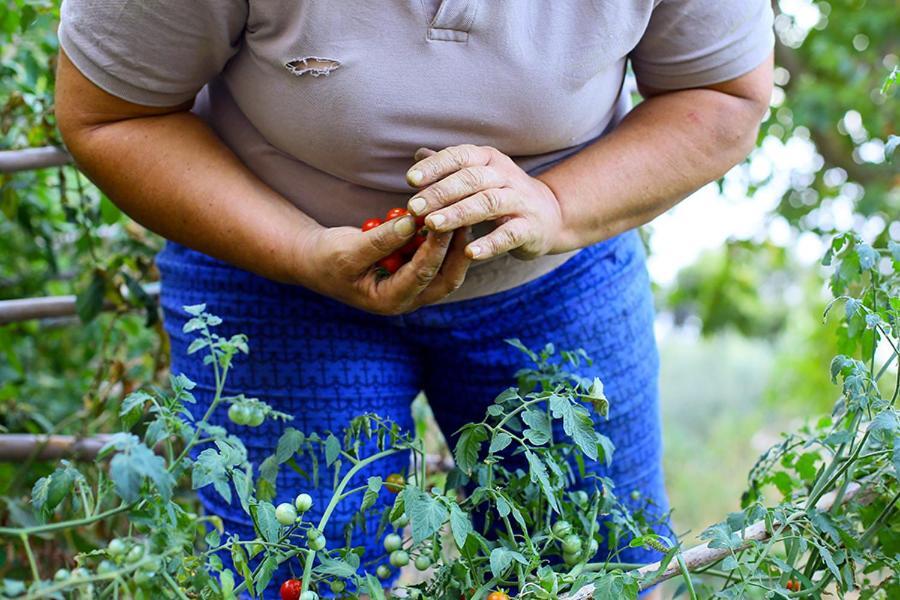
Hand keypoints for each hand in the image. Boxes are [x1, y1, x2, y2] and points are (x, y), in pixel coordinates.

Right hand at [293, 216, 471, 314]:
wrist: (316, 260)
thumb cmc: (327, 257)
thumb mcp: (349, 248)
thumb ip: (381, 239)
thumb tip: (412, 222)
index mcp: (390, 301)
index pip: (422, 275)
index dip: (436, 248)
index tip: (445, 221)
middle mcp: (408, 299)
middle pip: (446, 278)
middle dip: (457, 249)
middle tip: (464, 218)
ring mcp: (415, 288)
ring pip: (447, 268)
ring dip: (453, 242)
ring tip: (461, 212)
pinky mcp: (416, 272)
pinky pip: (437, 256)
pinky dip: (441, 237)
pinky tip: (447, 212)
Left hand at [404, 145, 564, 260]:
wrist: (550, 215)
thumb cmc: (502, 194)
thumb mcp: (478, 176)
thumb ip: (450, 168)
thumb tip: (419, 154)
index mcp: (488, 159)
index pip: (459, 156)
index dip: (435, 167)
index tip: (410, 179)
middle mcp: (505, 176)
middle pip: (470, 180)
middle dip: (440, 193)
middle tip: (413, 207)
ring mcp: (520, 201)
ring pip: (488, 203)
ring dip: (458, 214)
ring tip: (433, 225)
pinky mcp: (530, 228)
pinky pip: (509, 235)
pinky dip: (490, 244)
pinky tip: (470, 252)